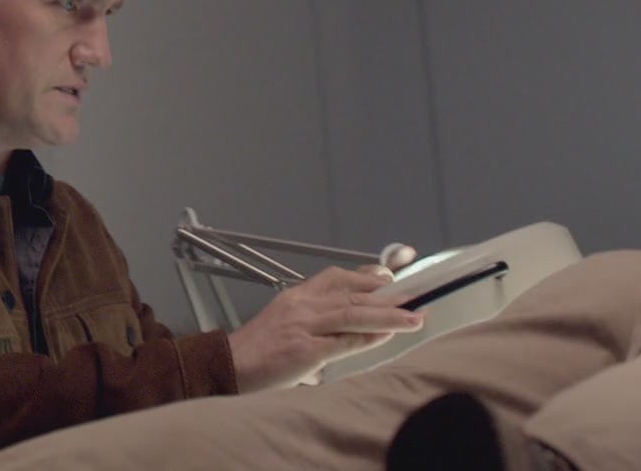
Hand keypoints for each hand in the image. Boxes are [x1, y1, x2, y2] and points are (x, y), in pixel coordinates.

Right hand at [226, 264, 423, 390]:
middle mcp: (301, 305)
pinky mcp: (304, 350)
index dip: (367, 275)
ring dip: (388, 315)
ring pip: (354, 314)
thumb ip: (315, 326)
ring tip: (413, 317)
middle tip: (414, 297)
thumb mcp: (286, 325)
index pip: (337, 277)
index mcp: (296, 296)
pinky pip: (344, 342)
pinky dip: (368, 338)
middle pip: (353, 294)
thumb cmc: (256, 350)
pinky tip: (385, 336)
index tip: (391, 275)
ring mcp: (303, 326)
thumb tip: (346, 336)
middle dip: (388, 296)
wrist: (226, 365)